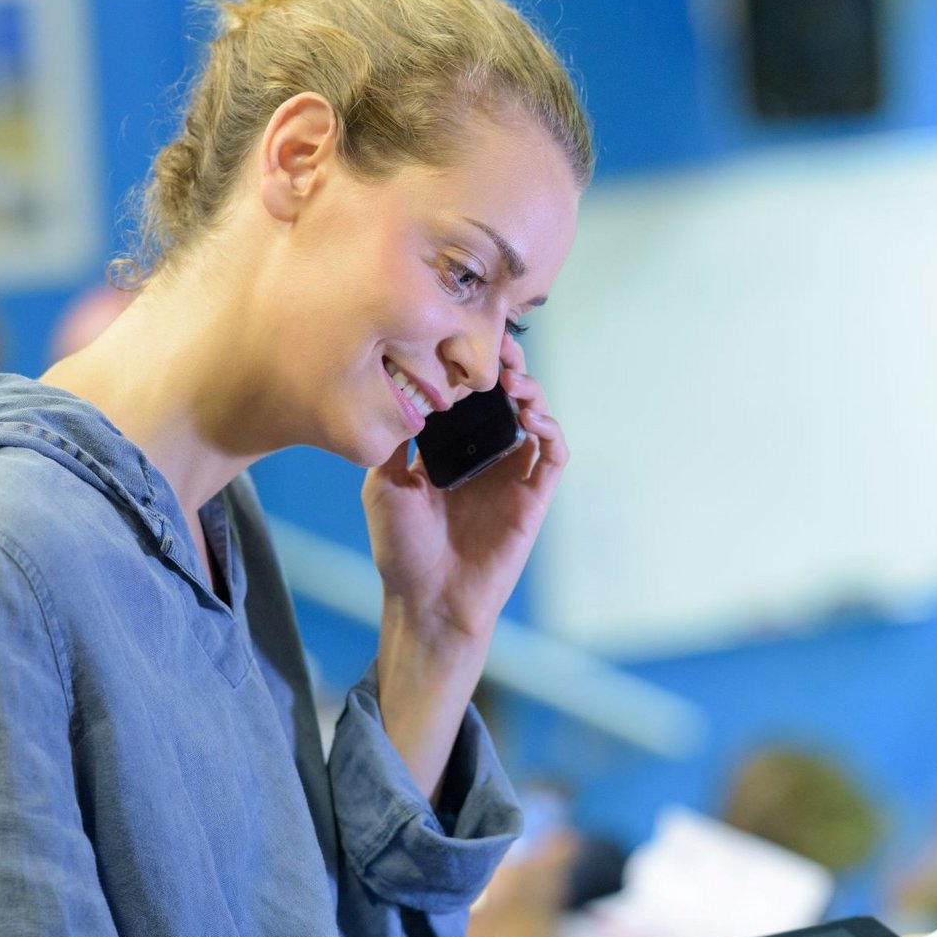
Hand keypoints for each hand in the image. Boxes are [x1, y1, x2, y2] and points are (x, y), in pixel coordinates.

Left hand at [362, 332, 567, 644]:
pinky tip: (530, 415)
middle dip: (507, 367)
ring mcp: (511, 477)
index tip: (466, 335)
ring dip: (531, 392)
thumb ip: (393, 441)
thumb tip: (396, 390)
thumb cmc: (401, 550)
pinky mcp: (533, 499)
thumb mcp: (383, 485)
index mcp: (450, 451)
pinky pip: (553, 457)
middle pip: (507, 399)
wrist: (427, 601)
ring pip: (535, 419)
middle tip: (500, 346)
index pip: (468, 397)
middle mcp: (485, 458)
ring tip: (513, 379)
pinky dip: (550, 430)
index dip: (473, 365)